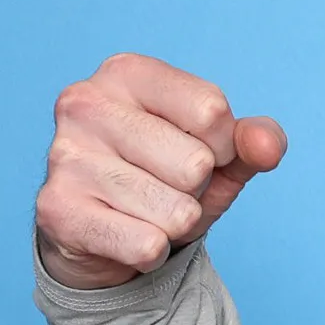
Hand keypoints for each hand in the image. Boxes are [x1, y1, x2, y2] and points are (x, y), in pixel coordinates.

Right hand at [34, 54, 285, 288]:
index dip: (222, 146)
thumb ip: (255, 140)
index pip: (212, 110)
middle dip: (196, 188)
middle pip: (195, 164)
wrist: (102, 231)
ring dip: (175, 222)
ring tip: (145, 210)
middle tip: (164, 186)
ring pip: (176, 211)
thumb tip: (268, 146)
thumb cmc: (165, 176)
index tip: (196, 149)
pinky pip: (147, 245)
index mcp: (126, 72)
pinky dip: (152, 252)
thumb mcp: (219, 152)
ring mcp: (65, 155)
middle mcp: (85, 103)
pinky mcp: (56, 209)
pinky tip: (127, 236)